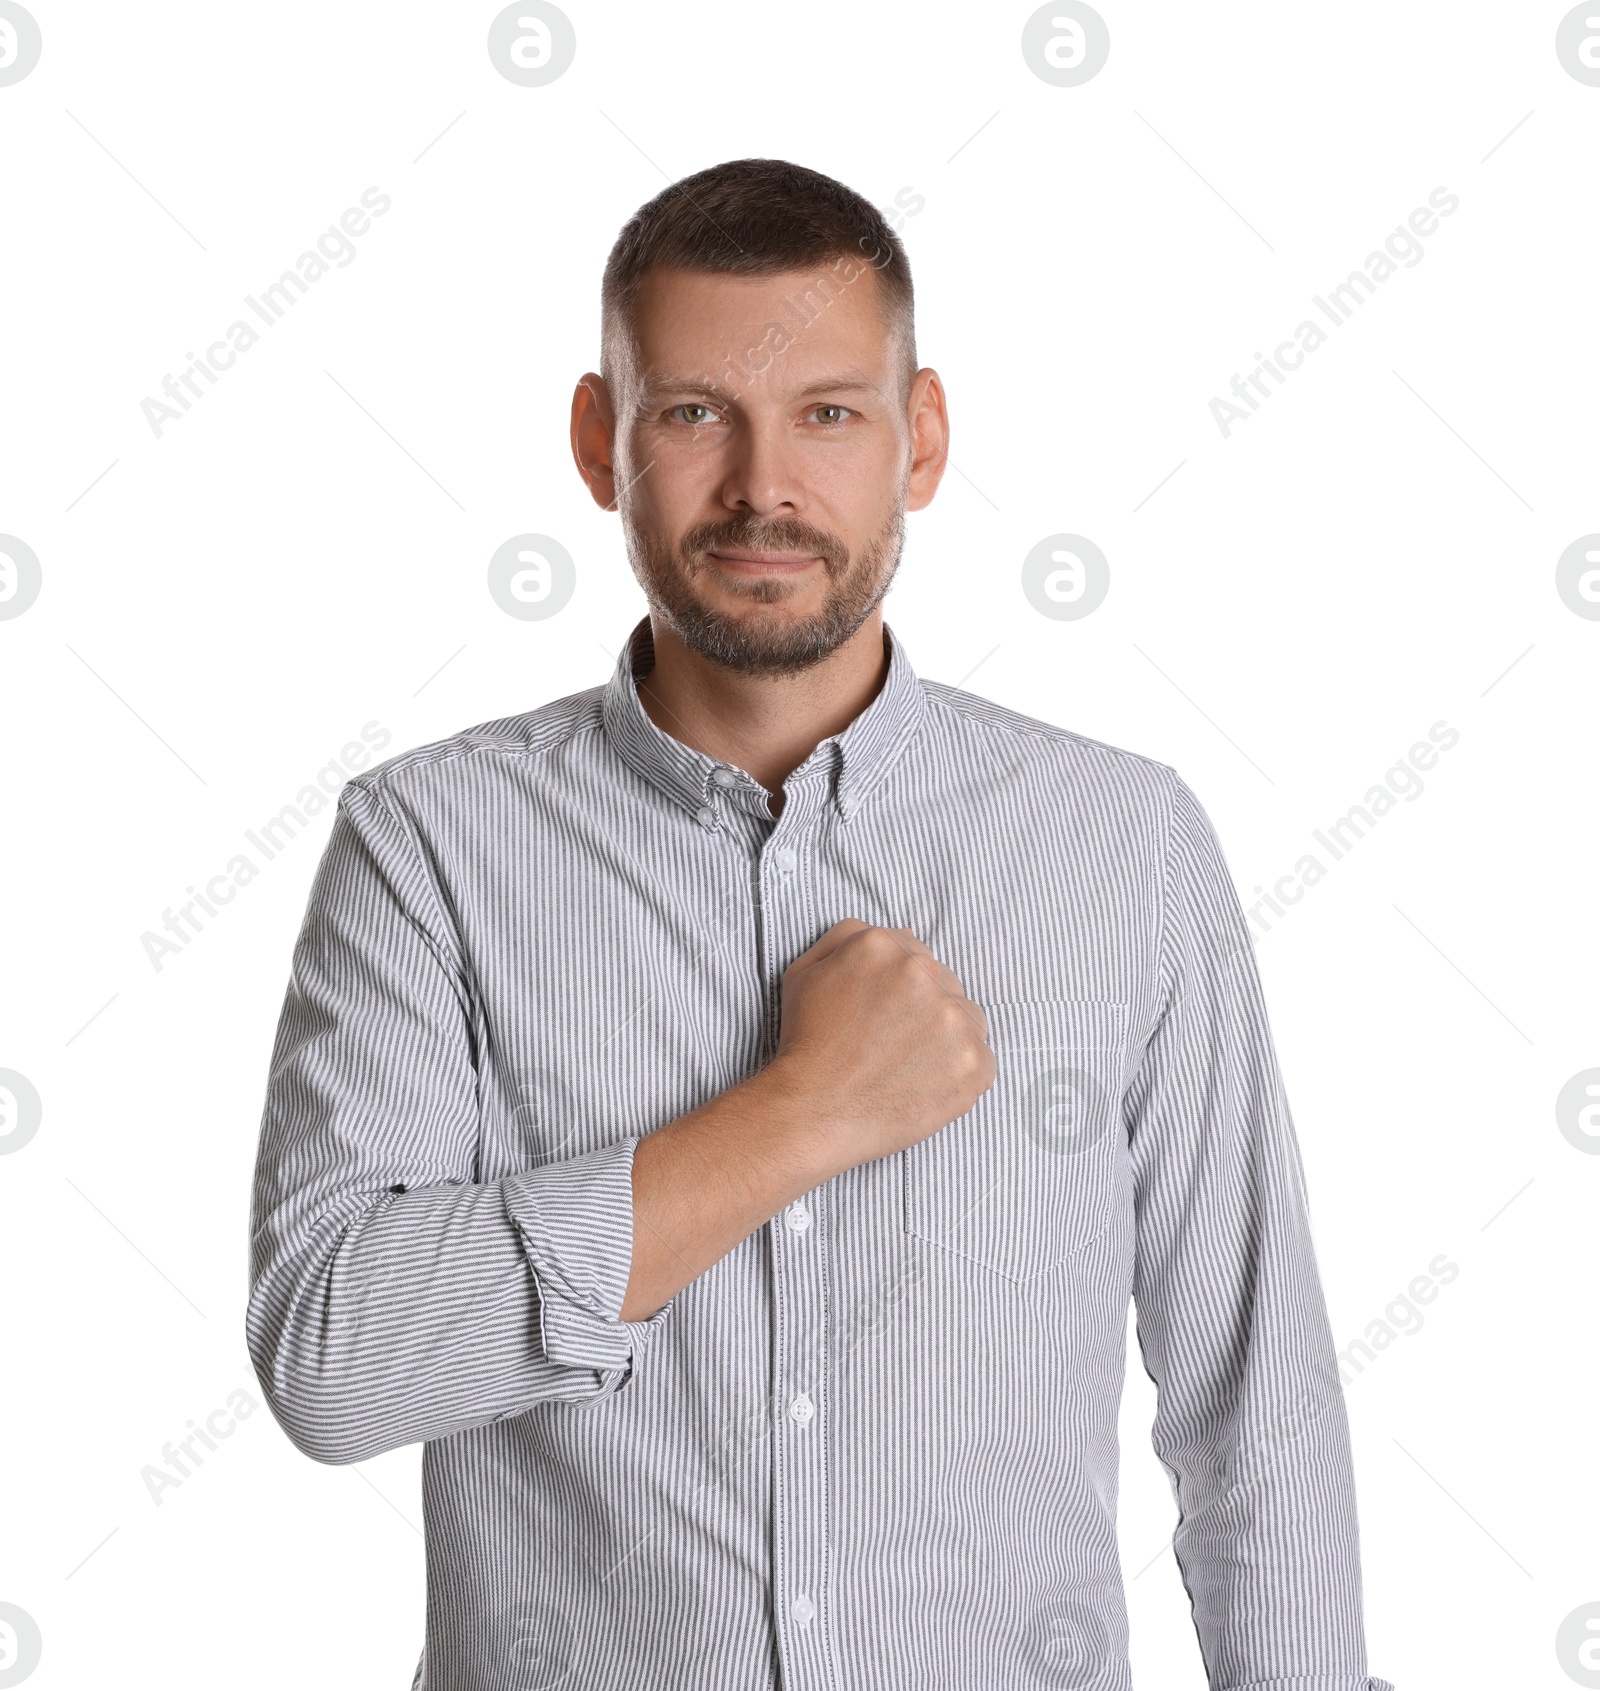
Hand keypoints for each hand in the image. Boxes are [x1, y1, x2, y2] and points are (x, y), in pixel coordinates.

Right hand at [767, 919, 994, 1172]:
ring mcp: (953, 1019)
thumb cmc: (806, 1046)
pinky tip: (926, 1084)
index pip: (914, 953)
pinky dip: (960, 1073)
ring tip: (908, 1065)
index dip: (898, 988)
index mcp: (883, 946)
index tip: (883, 1016)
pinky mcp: (973, 1063)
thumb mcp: (805, 972)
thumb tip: (904, 933)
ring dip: (947, 1037)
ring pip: (968, 1017)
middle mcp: (923, 973)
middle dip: (923, 1009)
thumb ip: (847, 937)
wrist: (811, 1112)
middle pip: (944, 982)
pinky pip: (983, 1059)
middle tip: (890, 1044)